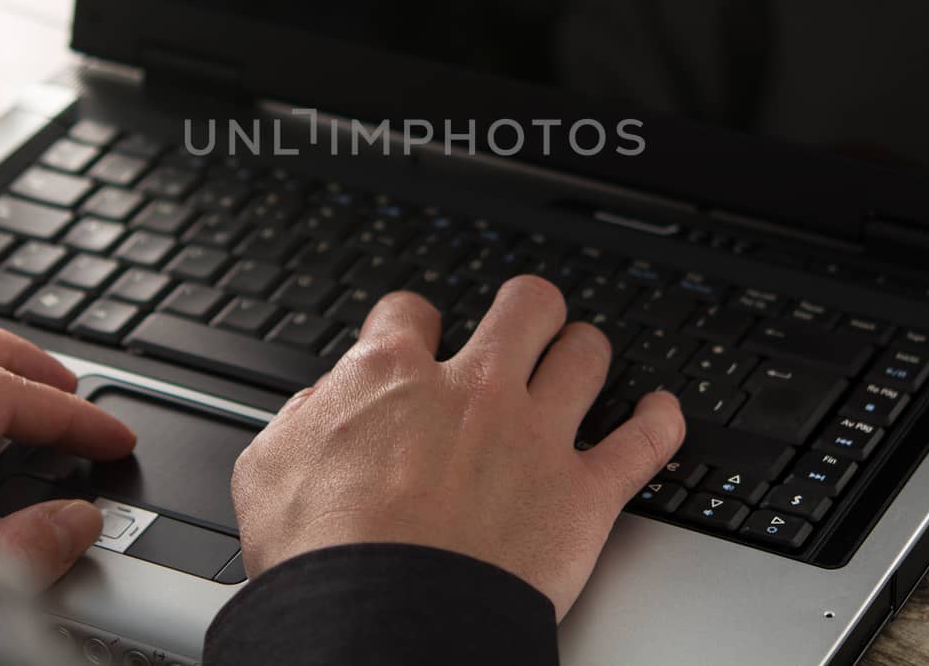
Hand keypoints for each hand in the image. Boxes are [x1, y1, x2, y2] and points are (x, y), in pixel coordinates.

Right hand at [230, 275, 685, 619]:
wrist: (382, 623)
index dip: (411, 323)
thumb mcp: (268, 469)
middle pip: (525, 306)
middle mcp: (474, 390)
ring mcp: (536, 436)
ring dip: (585, 353)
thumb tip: (317, 409)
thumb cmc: (322, 557)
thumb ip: (299, 422)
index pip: (409, 312)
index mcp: (391, 377)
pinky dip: (660, 422)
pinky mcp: (584, 494)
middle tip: (521, 325)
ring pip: (588, 354)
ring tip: (582, 362)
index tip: (414, 339)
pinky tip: (660, 414)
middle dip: (525, 309)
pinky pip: (645, 442)